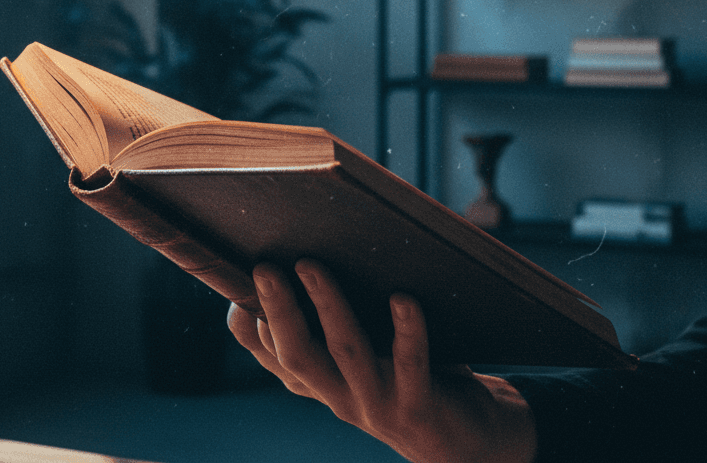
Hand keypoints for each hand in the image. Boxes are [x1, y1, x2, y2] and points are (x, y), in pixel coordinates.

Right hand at [227, 260, 535, 462]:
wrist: (468, 441)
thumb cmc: (408, 377)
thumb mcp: (361, 354)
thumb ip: (327, 322)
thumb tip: (292, 264)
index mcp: (323, 382)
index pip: (275, 356)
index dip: (251, 329)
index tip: (238, 290)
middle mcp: (340, 397)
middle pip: (299, 356)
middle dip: (279, 311)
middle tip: (264, 268)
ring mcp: (378, 405)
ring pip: (346, 352)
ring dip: (327, 306)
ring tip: (311, 265)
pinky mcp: (418, 408)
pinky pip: (411, 365)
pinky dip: (407, 332)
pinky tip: (403, 299)